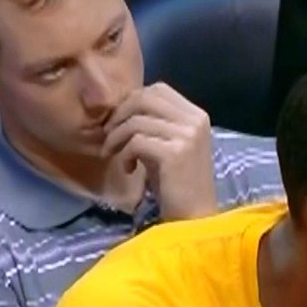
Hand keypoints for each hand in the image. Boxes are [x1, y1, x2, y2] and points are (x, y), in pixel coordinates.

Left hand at [102, 82, 216, 220]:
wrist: (193, 217)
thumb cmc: (177, 183)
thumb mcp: (168, 145)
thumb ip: (154, 123)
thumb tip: (120, 107)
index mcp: (197, 115)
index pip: (158, 90)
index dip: (131, 102)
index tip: (119, 123)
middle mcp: (195, 120)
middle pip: (145, 98)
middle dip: (120, 114)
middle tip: (109, 136)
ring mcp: (187, 135)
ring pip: (136, 120)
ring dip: (116, 137)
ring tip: (113, 154)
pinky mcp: (175, 153)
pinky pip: (136, 141)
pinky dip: (124, 154)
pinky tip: (127, 168)